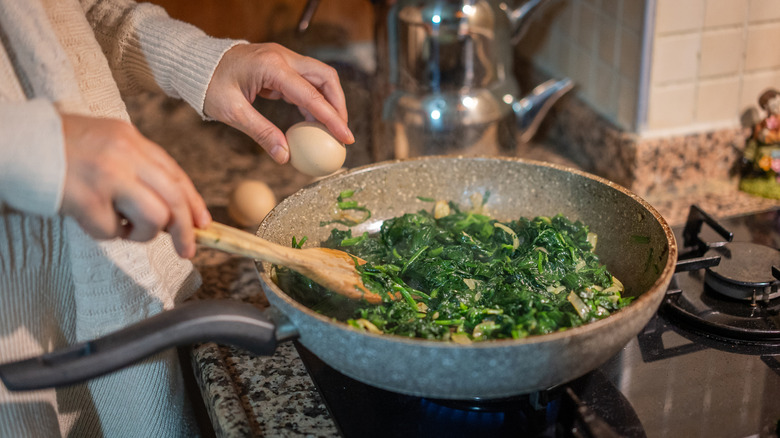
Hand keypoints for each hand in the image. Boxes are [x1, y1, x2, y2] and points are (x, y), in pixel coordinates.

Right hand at [59, 114, 210, 257]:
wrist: (16, 143)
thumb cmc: (60, 148)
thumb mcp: (106, 142)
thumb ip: (137, 166)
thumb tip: (171, 207)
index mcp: (131, 139)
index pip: (175, 174)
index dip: (193, 202)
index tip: (203, 224)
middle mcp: (124, 155)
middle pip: (173, 198)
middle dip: (186, 229)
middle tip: (188, 249)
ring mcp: (106, 177)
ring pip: (154, 217)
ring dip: (144, 233)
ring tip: (123, 227)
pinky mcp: (86, 200)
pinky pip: (111, 231)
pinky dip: (105, 232)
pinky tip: (90, 219)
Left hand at [203, 43, 353, 163]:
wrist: (195, 63)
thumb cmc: (208, 85)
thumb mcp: (232, 113)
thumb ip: (262, 133)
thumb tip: (285, 157)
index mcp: (272, 66)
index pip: (311, 95)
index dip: (332, 118)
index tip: (346, 137)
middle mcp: (282, 57)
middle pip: (326, 78)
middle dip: (338, 105)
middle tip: (341, 132)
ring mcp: (283, 59)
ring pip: (320, 78)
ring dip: (328, 102)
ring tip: (330, 130)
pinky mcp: (280, 65)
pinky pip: (306, 82)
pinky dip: (313, 101)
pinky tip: (311, 122)